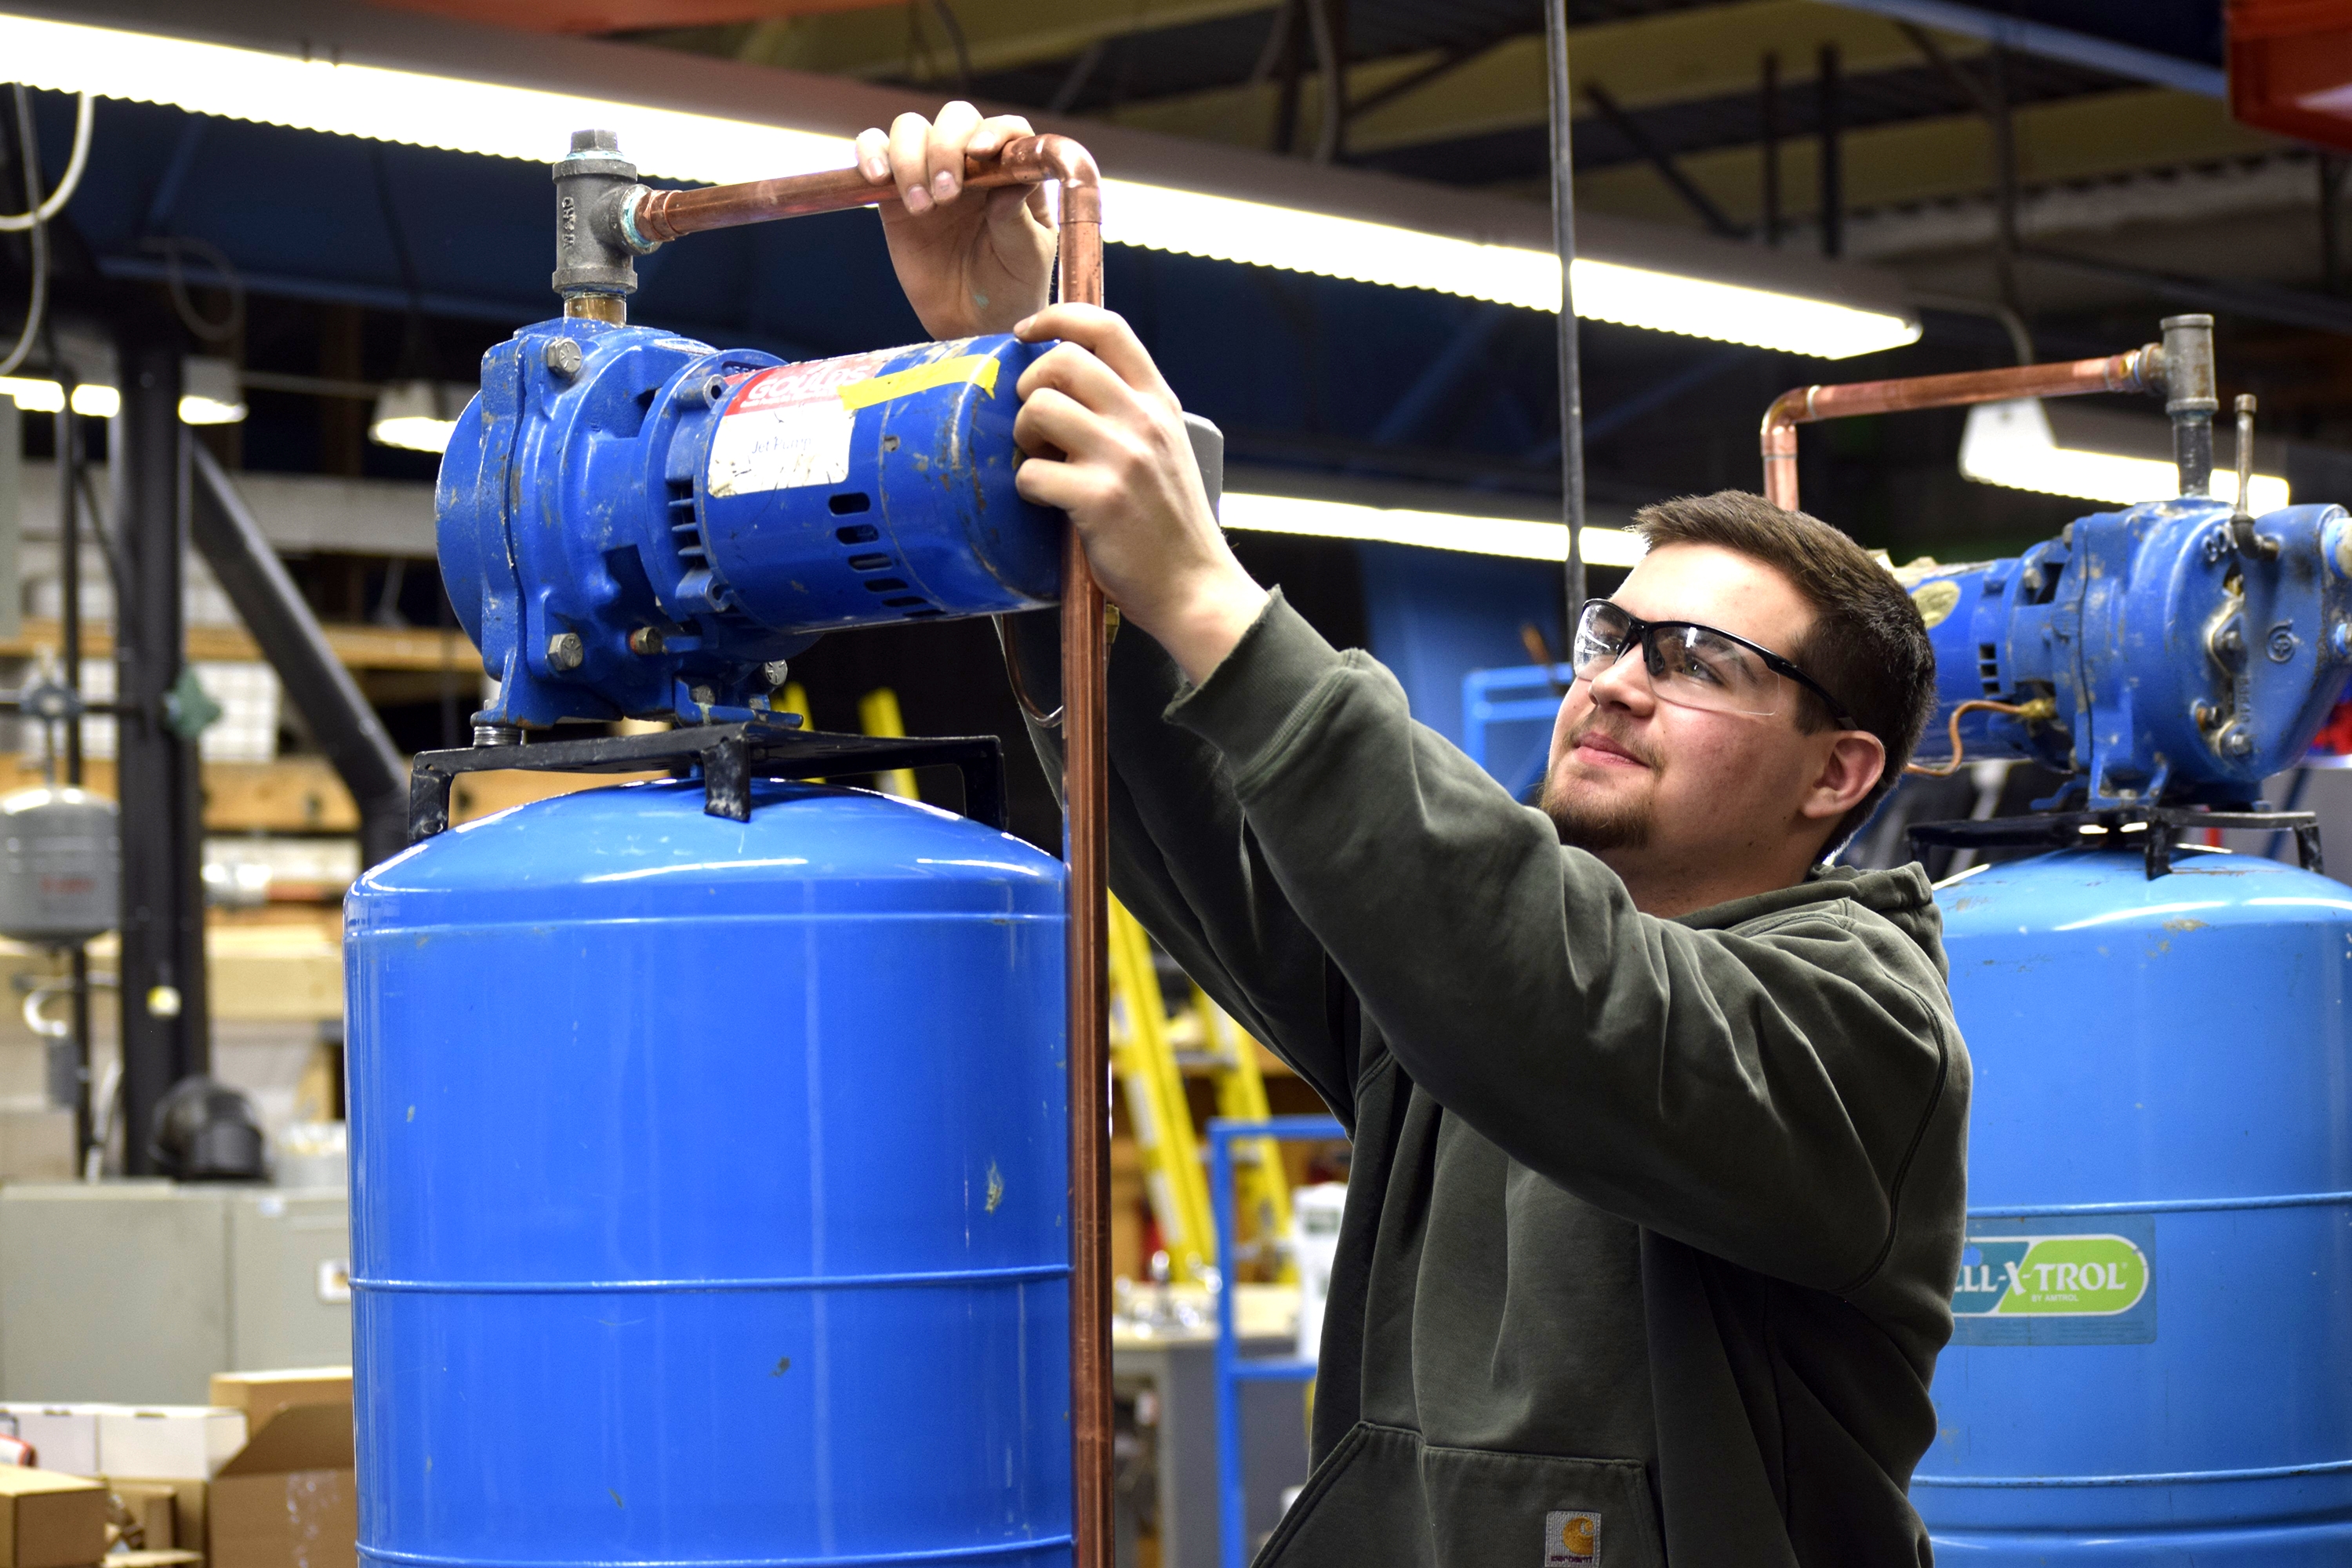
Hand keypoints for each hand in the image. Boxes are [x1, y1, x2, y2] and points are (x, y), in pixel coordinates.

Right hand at [856, 102, 1055, 339]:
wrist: (972, 324)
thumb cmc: (1011, 288)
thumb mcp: (1026, 259)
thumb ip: (1018, 220)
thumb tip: (1009, 184)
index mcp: (1011, 172)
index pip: (1006, 129)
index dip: (994, 130)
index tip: (982, 152)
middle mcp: (971, 163)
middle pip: (955, 118)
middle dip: (946, 147)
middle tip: (946, 196)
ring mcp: (929, 172)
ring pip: (911, 128)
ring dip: (910, 157)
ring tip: (920, 207)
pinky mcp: (893, 193)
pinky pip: (874, 151)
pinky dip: (870, 152)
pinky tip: (877, 180)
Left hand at [1012, 305, 1268, 684]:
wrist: (1195, 588)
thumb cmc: (1169, 525)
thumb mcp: (1164, 451)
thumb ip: (1127, 414)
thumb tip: (1063, 384)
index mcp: (1159, 404)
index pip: (1108, 327)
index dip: (1058, 317)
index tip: (1028, 331)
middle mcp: (1144, 421)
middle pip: (1063, 361)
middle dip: (1030, 386)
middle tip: (1033, 422)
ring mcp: (1123, 459)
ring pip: (1039, 409)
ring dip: (1023, 435)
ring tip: (1039, 460)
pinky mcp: (1098, 500)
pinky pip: (1031, 472)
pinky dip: (1027, 486)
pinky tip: (1045, 502)